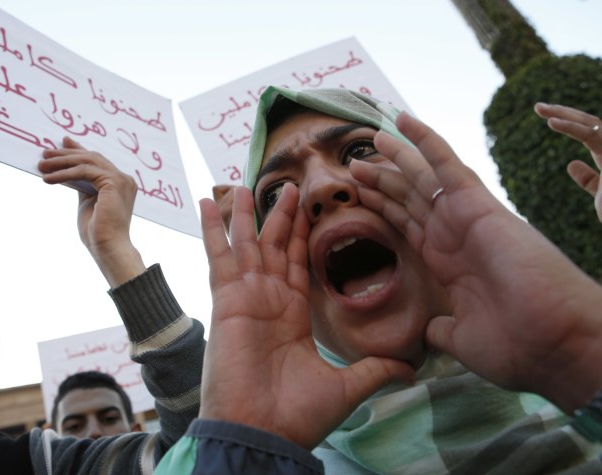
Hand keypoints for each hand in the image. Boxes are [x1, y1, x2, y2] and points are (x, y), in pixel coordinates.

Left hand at [39, 137, 145, 286]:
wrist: (108, 248)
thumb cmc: (98, 233)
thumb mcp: (87, 203)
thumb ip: (82, 186)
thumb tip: (68, 172)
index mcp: (120, 183)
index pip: (97, 161)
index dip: (79, 150)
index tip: (62, 143)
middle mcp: (124, 179)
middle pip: (92, 157)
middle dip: (66, 154)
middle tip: (45, 154)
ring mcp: (121, 180)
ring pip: (87, 161)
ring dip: (62, 162)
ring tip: (42, 166)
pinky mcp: (114, 183)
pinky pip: (84, 171)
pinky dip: (65, 173)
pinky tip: (49, 178)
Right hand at [199, 184, 413, 448]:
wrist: (264, 432)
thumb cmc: (298, 415)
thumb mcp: (347, 386)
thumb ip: (375, 369)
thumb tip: (412, 368)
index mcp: (294, 314)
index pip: (299, 263)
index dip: (303, 236)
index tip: (309, 209)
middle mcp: (269, 300)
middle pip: (275, 247)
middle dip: (281, 217)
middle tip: (289, 186)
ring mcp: (246, 297)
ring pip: (248, 244)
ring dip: (247, 215)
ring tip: (247, 185)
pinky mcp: (227, 299)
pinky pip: (219, 257)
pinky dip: (212, 229)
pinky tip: (205, 203)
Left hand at [349, 112, 601, 411]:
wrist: (555, 345)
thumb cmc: (518, 347)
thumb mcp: (461, 338)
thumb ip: (439, 328)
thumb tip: (426, 330)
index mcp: (447, 264)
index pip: (408, 226)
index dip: (383, 208)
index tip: (359, 194)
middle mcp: (454, 236)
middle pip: (410, 198)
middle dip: (382, 180)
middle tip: (354, 164)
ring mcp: (465, 218)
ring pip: (423, 178)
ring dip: (396, 157)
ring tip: (371, 136)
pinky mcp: (478, 205)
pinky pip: (447, 165)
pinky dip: (425, 141)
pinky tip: (404, 120)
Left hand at [534, 102, 601, 221]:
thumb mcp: (600, 195)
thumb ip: (589, 179)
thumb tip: (571, 163)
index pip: (591, 133)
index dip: (570, 124)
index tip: (548, 119)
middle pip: (591, 123)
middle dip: (565, 113)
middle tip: (538, 107)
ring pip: (592, 123)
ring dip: (565, 114)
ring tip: (540, 109)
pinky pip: (592, 135)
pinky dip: (572, 127)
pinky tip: (552, 122)